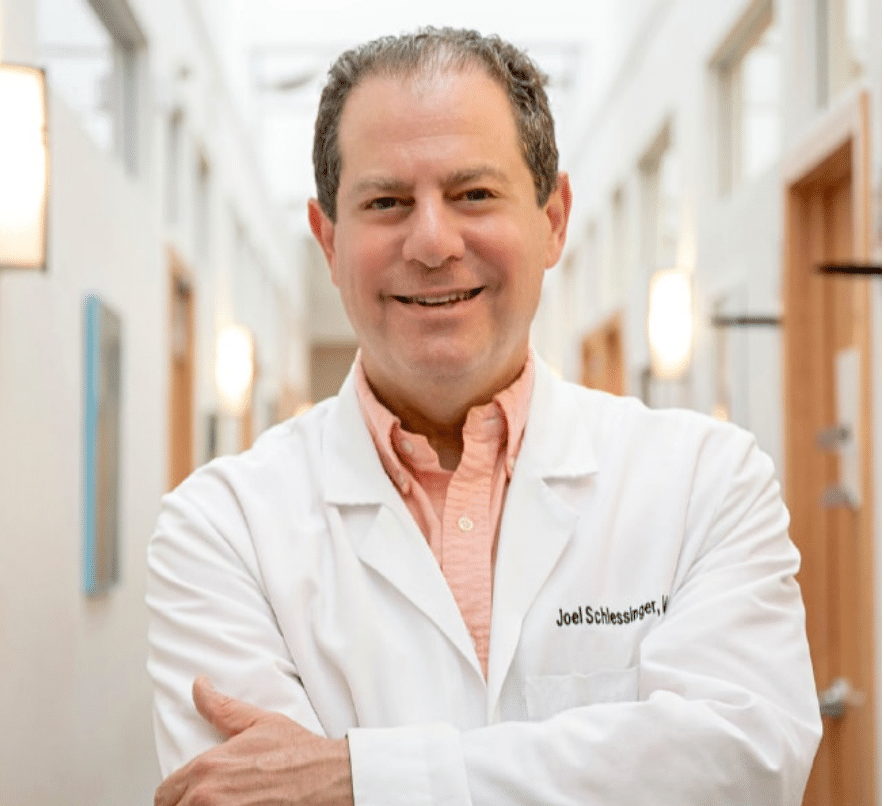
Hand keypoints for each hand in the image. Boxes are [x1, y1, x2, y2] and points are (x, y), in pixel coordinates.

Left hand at [154, 677, 353, 805]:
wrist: (329, 779)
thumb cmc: (299, 755)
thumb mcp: (259, 722)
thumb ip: (221, 708)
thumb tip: (199, 686)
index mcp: (208, 767)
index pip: (165, 793)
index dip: (177, 794)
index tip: (190, 795)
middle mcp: (208, 797)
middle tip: (214, 799)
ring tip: (228, 803)